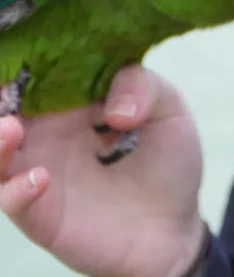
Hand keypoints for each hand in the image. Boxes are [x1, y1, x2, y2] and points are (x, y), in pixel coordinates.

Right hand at [0, 65, 205, 276]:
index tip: (26, 50)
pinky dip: (15, 189)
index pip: (41, 71)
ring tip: (10, 128)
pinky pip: (10, 200)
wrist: (173, 227)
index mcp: (75, 99)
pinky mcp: (41, 213)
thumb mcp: (169, 110)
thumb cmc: (168, 160)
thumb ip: (144, 87)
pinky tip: (39, 179)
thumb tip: (114, 110)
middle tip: (4, 90)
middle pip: (6, 107)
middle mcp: (49, 131)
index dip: (29, 59)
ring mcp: (39, 170)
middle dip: (0, 96)